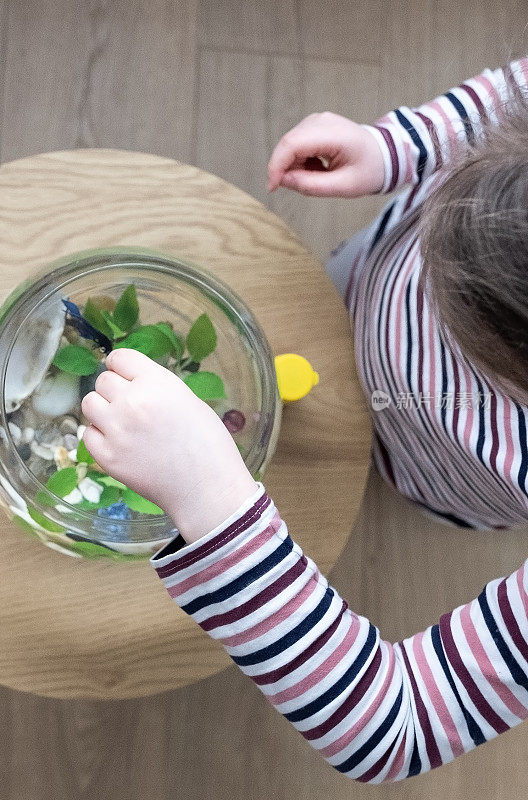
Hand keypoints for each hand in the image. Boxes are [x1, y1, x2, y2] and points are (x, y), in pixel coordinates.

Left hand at [80, 349, 257, 543]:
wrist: (206, 487)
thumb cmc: (208, 443)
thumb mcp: (188, 399)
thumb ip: (157, 387)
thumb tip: (133, 382)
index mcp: (156, 382)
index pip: (120, 357)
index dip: (121, 366)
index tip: (123, 374)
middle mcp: (132, 401)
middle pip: (103, 380)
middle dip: (114, 389)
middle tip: (130, 405)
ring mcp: (116, 429)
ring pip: (89, 403)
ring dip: (102, 409)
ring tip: (120, 422)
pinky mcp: (107, 456)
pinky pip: (87, 433)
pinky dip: (99, 435)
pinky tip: (118, 442)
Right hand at [267, 112, 384, 196]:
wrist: (383, 155)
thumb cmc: (368, 170)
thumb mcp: (343, 186)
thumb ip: (312, 185)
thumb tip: (284, 181)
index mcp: (333, 133)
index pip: (292, 144)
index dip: (276, 166)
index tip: (272, 187)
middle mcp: (321, 121)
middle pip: (288, 144)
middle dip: (286, 169)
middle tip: (302, 187)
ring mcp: (316, 120)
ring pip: (290, 146)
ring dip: (296, 166)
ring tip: (320, 176)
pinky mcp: (314, 126)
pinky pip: (297, 145)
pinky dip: (301, 161)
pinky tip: (318, 168)